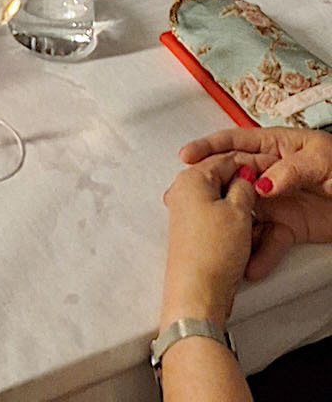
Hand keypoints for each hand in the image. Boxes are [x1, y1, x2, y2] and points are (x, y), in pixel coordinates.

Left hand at [161, 155, 256, 331]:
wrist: (197, 292)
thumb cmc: (214, 252)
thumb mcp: (239, 211)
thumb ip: (244, 186)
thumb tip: (245, 177)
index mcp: (191, 177)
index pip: (225, 159)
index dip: (250, 164)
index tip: (268, 170)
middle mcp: (182, 190)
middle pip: (219, 177)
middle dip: (242, 184)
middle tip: (264, 191)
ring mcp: (183, 211)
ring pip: (218, 198)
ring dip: (237, 205)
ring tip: (254, 215)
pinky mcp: (189, 231)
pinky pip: (213, 216)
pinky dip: (229, 220)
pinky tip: (242, 231)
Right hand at [181, 127, 331, 278]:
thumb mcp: (319, 158)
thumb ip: (289, 169)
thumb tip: (261, 182)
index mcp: (275, 147)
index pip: (236, 143)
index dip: (209, 147)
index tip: (187, 156)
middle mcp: (271, 174)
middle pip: (233, 180)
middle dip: (209, 191)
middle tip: (186, 203)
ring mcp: (277, 202)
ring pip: (244, 215)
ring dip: (230, 230)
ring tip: (217, 244)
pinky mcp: (289, 227)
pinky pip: (269, 241)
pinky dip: (259, 256)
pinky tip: (252, 266)